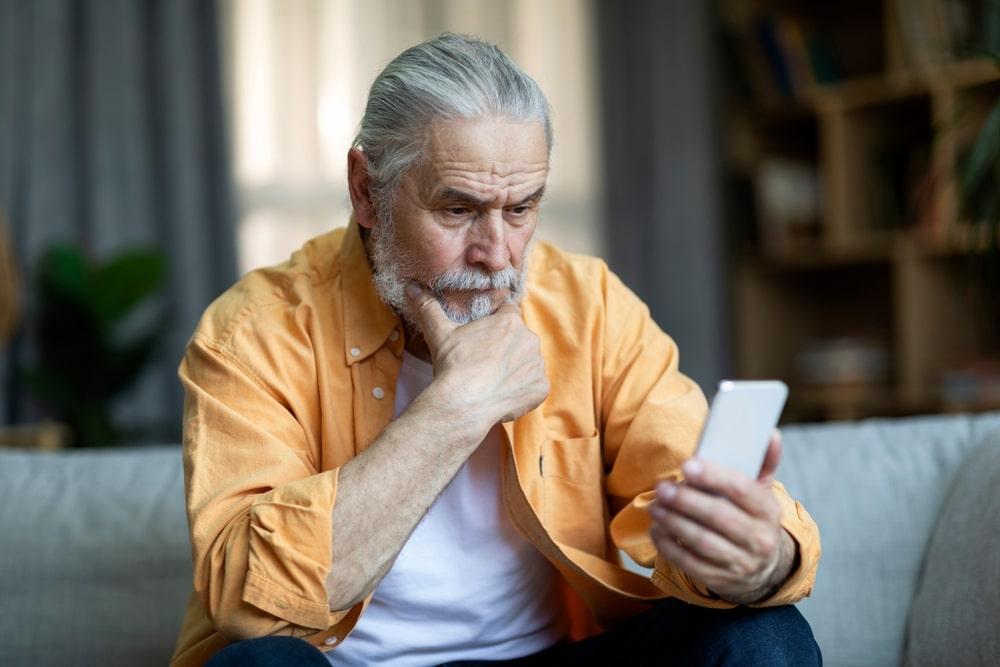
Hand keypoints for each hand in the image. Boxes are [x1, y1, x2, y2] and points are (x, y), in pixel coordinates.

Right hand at [405, 284, 548, 428]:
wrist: (464, 403)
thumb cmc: (453, 365)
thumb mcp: (439, 333)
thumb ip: (429, 308)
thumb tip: (411, 288)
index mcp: (509, 322)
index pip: (508, 314)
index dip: (495, 325)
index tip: (483, 338)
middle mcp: (529, 340)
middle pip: (519, 339)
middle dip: (505, 348)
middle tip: (483, 362)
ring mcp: (537, 365)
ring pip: (528, 363)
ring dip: (515, 369)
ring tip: (491, 381)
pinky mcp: (541, 389)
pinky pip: (534, 387)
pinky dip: (522, 391)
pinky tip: (502, 395)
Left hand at [648, 431, 794, 604]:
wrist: (764, 568)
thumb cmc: (752, 518)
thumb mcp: (762, 491)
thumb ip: (763, 462)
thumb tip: (769, 432)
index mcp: (768, 510)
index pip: (742, 490)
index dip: (713, 477)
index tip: (687, 465)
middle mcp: (759, 539)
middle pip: (719, 517)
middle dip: (686, 501)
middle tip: (662, 487)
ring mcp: (741, 563)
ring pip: (703, 542)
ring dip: (674, 522)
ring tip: (655, 506)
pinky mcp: (721, 580)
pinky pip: (691, 564)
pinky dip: (669, 546)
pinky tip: (656, 529)